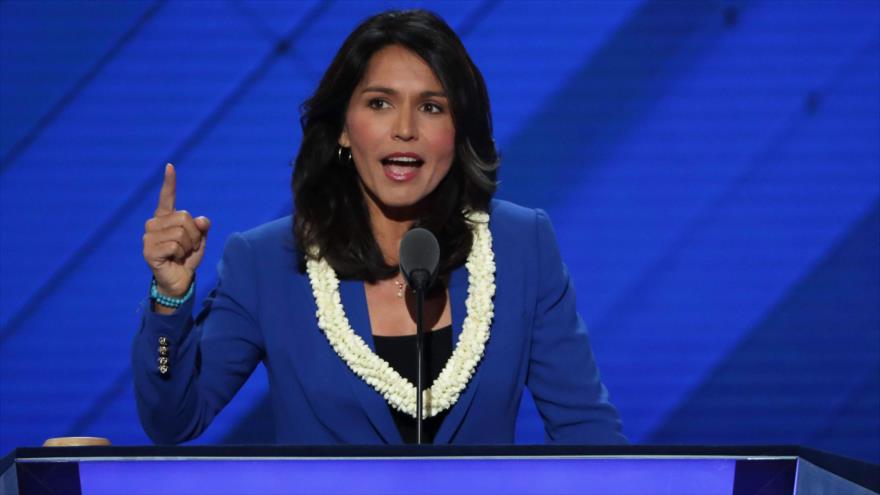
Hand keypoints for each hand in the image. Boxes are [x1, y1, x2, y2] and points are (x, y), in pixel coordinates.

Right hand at [143, 163, 210, 297]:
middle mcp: (154, 224)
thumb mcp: (199, 240)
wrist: (179, 281)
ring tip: (181, 254)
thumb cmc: (187, 258)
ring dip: (189, 246)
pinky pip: (175, 245)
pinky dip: (181, 254)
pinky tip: (174, 260)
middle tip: (188, 248)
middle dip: (194, 235)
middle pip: (184, 217)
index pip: (167, 197)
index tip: (170, 166)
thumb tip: (202, 220)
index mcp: (166, 218)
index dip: (169, 183)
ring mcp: (149, 237)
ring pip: (181, 232)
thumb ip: (202, 227)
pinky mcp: (148, 250)